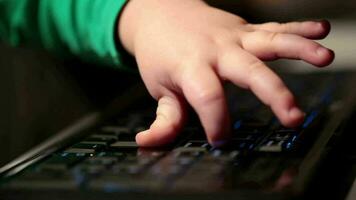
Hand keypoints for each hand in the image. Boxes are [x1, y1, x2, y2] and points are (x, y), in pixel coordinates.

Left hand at [118, 0, 333, 146]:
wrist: (160, 13)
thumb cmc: (160, 53)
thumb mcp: (158, 87)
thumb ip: (163, 118)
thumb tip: (149, 142)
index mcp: (191, 67)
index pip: (208, 97)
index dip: (216, 122)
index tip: (219, 139)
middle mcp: (216, 50)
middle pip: (248, 71)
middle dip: (273, 94)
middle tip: (292, 116)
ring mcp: (234, 37)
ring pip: (270, 41)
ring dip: (298, 48)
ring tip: (324, 56)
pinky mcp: (245, 30)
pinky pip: (274, 28)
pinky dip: (299, 28)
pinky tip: (321, 30)